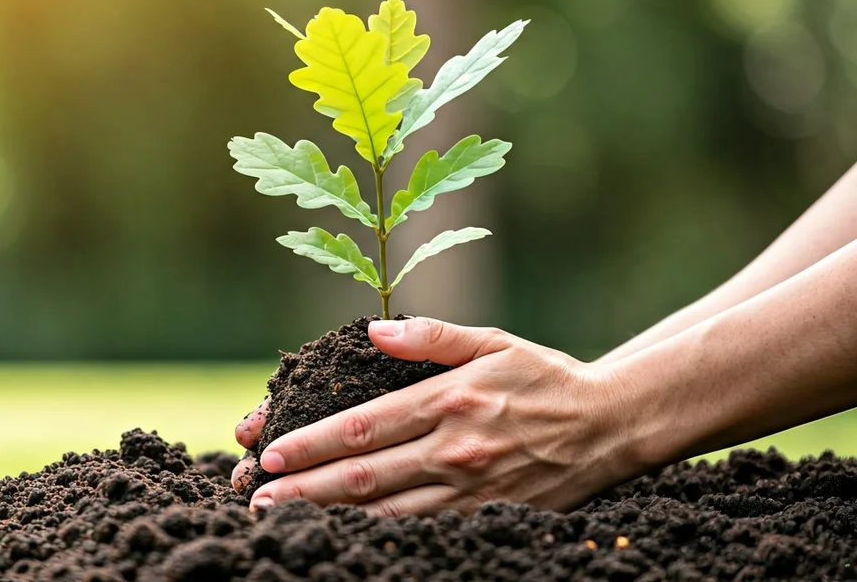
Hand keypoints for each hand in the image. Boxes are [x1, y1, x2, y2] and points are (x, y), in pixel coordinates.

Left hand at [231, 317, 639, 515]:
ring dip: (330, 518)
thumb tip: (374, 332)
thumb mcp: (493, 341)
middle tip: (257, 498)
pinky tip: (348, 537)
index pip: (363, 427)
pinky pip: (423, 529)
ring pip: (386, 511)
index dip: (311, 443)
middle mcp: (455, 449)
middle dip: (303, 489)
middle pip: (363, 476)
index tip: (271, 454)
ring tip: (285, 522)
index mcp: (449, 401)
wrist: (612, 424)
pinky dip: (380, 534)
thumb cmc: (545, 377)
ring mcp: (471, 490)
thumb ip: (431, 337)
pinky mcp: (488, 517)